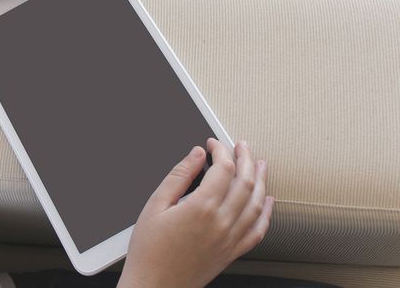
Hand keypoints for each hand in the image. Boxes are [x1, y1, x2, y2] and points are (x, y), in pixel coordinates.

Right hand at [118, 139, 273, 287]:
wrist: (155, 286)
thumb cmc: (149, 251)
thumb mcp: (154, 206)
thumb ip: (178, 176)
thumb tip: (194, 155)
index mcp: (201, 208)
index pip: (223, 169)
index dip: (221, 150)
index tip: (213, 144)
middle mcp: (221, 223)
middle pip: (245, 182)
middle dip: (245, 158)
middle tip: (241, 146)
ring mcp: (230, 239)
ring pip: (256, 203)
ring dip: (261, 180)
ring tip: (260, 165)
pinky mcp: (232, 253)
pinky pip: (258, 230)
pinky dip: (267, 213)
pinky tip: (267, 202)